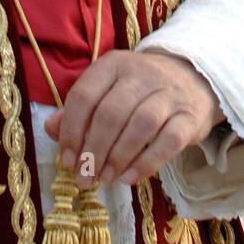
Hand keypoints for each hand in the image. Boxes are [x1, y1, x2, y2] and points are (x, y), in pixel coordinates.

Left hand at [43, 48, 225, 186]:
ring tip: (105, 178)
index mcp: (113, 65)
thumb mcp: (107, 90)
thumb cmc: (139, 91)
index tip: (67, 160)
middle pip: (111, 113)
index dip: (72, 131)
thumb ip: (79, 110)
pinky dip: (147, 162)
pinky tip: (130, 178)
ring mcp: (169, 93)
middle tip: (85, 176)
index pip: (85, 95)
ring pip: (141, 125)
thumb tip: (50, 129)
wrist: (193, 79)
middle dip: (94, 150)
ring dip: (118, 157)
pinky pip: (169, 141)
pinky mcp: (190, 116)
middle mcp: (141, 74)